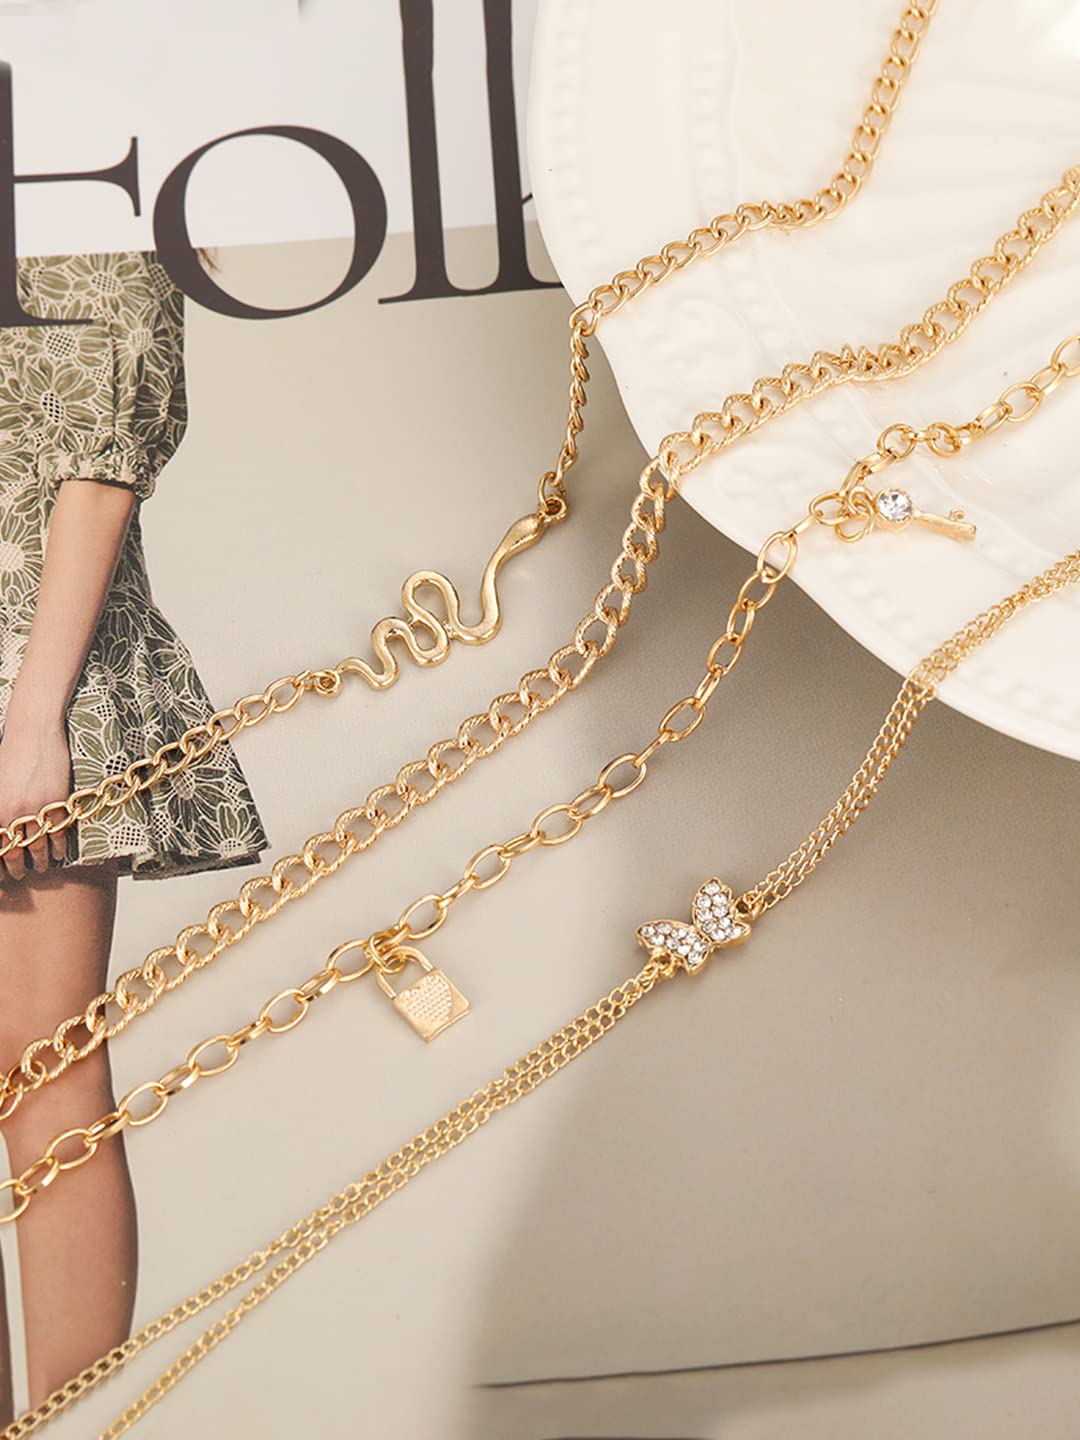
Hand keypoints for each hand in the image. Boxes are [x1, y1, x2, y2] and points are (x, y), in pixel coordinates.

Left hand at [0, 718, 72, 880]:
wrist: (33, 732)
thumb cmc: (10, 754)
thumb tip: (1, 833)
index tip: (0, 877)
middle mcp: (9, 813)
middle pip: (11, 853)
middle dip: (14, 869)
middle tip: (17, 876)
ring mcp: (34, 809)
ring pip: (36, 848)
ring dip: (39, 863)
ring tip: (41, 868)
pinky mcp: (56, 803)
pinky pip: (58, 835)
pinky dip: (58, 849)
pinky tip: (57, 854)